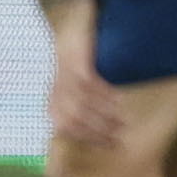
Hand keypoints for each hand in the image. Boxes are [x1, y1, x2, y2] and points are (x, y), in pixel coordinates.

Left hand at [43, 22, 125, 148]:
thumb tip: (95, 133)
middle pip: (77, 119)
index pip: (69, 129)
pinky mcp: (76, 63)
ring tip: (123, 121)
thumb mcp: (70, 94)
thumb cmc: (74, 68)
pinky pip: (91, 84)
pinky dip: (105, 95)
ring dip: (105, 114)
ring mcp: (65, 77)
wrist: (71, 33)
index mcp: (53, 104)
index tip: (109, 144)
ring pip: (85, 103)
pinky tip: (118, 100)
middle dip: (100, 130)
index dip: (90, 138)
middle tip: (120, 136)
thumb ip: (77, 112)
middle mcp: (56, 93)